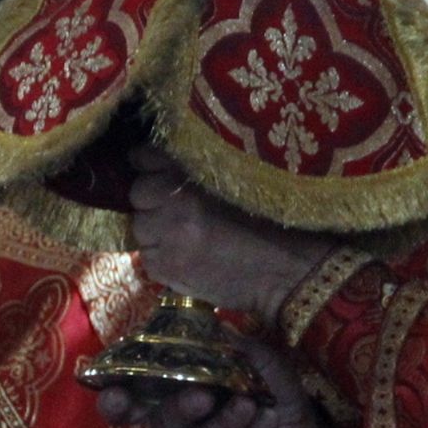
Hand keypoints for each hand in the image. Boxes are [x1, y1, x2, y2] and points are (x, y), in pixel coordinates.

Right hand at [97, 335, 326, 427]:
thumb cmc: (269, 396)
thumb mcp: (263, 366)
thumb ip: (243, 350)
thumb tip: (222, 330)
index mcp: (171, 395)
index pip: (131, 400)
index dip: (115, 400)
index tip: (113, 393)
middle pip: (164, 420)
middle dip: (182, 407)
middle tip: (204, 396)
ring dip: (231, 422)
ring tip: (254, 405)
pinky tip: (268, 421)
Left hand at [128, 147, 335, 324]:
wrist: (289, 270)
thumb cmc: (269, 222)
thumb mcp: (237, 178)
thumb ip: (196, 169)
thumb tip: (156, 164)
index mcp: (194, 169)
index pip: (144, 157)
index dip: (148, 166)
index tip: (154, 173)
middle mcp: (175, 199)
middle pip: (138, 193)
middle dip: (152, 202)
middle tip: (178, 214)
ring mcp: (167, 235)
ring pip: (140, 227)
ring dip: (156, 232)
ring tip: (186, 239)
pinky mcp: (165, 267)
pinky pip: (148, 258)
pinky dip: (162, 260)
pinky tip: (188, 260)